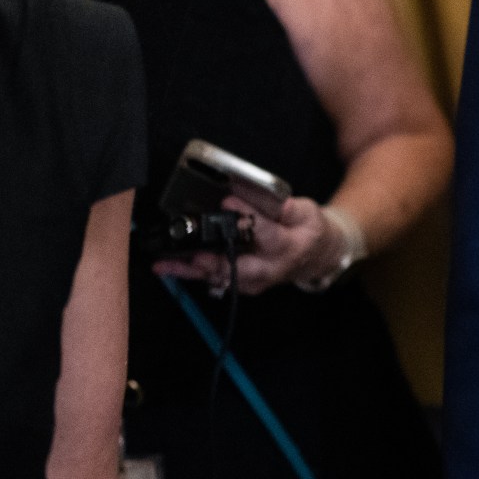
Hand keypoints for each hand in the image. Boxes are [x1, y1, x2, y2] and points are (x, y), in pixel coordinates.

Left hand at [155, 197, 351, 295]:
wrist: (315, 257)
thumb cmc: (309, 231)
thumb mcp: (308, 212)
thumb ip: (286, 207)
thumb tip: (260, 195)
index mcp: (288, 248)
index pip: (266, 234)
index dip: (247, 219)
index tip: (228, 202)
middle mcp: (268, 270)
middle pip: (237, 268)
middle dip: (211, 261)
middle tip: (191, 253)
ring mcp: (252, 281)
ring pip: (218, 276)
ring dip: (190, 270)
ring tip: (164, 264)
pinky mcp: (240, 283)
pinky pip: (213, 278)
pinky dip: (190, 273)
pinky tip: (167, 267)